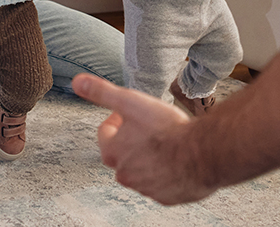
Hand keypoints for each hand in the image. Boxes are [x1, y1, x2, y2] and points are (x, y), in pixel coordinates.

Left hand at [72, 74, 211, 204]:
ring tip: (166, 142)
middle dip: (132, 140)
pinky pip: (162, 183)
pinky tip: (178, 159)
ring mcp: (145, 187)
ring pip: (142, 169)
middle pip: (122, 153)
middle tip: (150, 127)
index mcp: (113, 151)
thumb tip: (78, 82)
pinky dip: (167, 173)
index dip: (116, 119)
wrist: (201, 153)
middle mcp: (124, 173)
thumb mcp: (131, 102)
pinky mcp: (166, 196)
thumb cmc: (167, 129)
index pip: (105, 133)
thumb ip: (103, 93)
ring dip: (149, 157)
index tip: (128, 114)